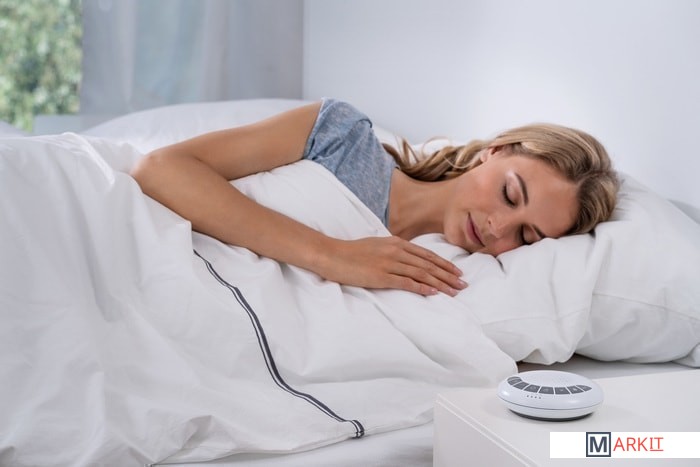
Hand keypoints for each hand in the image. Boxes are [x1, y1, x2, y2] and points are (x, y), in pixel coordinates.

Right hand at [317, 236, 466, 295]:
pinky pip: (406, 282)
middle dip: (448, 275)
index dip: (444, 264)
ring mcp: (389, 264)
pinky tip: (433, 293)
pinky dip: (422, 288)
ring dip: (441, 283)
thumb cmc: (352, 252)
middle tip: (463, 284)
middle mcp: (396, 251)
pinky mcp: (381, 276)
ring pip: (422, 274)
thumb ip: (393, 250)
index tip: (457, 272)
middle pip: (428, 265)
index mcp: (396, 243)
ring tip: (454, 291)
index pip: (427, 254)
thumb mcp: (377, 245)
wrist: (332, 255)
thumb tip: (406, 257)